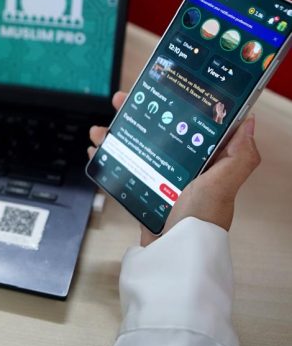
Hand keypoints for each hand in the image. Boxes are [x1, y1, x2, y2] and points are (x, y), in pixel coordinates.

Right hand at [88, 91, 260, 245]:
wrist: (174, 255)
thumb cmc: (199, 219)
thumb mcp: (223, 183)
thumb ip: (239, 155)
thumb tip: (248, 122)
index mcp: (206, 163)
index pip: (189, 124)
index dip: (173, 105)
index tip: (156, 90)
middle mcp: (184, 171)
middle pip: (158, 132)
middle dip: (137, 114)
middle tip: (120, 101)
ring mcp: (162, 183)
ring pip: (136, 149)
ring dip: (116, 136)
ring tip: (100, 130)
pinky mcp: (144, 196)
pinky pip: (124, 171)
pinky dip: (109, 160)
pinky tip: (97, 153)